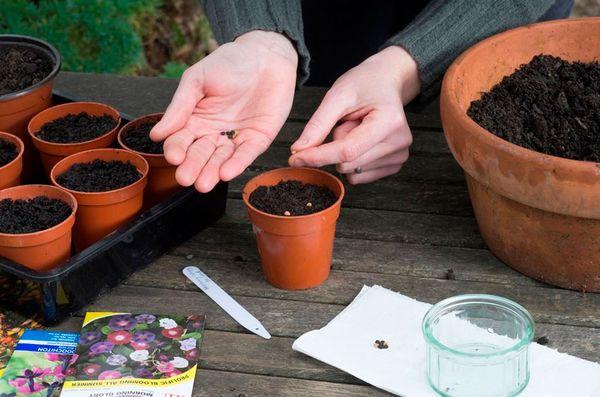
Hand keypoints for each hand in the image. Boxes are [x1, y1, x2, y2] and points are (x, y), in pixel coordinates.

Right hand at [150, 30, 297, 191]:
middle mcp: (213, 132)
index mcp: (195, 119)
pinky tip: (226, 174)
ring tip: (203, 184)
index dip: (176, 149)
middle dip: (192, 166)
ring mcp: (235, 138)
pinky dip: (237, 164)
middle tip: (185, 179)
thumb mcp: (198, 79)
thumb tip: (157, 135)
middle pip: (200, 153)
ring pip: (221, 159)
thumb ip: (180, 106)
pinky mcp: (257, 140)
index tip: (173, 157)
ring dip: (212, 172)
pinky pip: (245, 155)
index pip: (181, 139)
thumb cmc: (229, 63)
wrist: (266, 55)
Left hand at [289, 46, 420, 183]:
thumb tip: (298, 151)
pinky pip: (359, 176)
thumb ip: (318, 125)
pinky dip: (352, 161)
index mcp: (389, 122)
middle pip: (347, 163)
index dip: (318, 156)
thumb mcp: (338, 95)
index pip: (347, 150)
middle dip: (333, 147)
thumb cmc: (364, 83)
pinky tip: (360, 141)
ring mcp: (399, 156)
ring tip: (355, 129)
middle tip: (343, 123)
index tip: (295, 158)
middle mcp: (399, 142)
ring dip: (343, 154)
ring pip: (352, 172)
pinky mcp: (394, 165)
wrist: (387, 81)